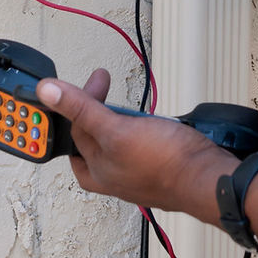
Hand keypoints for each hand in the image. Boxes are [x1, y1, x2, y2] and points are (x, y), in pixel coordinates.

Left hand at [36, 72, 237, 218]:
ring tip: (124, 104)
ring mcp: (135, 172)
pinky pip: (137, 144)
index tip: (90, 80)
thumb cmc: (166, 164)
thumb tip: (48, 92)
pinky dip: (137, 128)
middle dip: (95, 107)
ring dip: (116, 118)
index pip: (74, 130)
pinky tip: (148, 120)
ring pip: (115, 140)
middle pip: (92, 135)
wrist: (208, 177)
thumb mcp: (116, 130)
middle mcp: (112, 175)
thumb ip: (82, 109)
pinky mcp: (156, 166)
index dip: (76, 101)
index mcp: (96, 171)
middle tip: (102, 83)